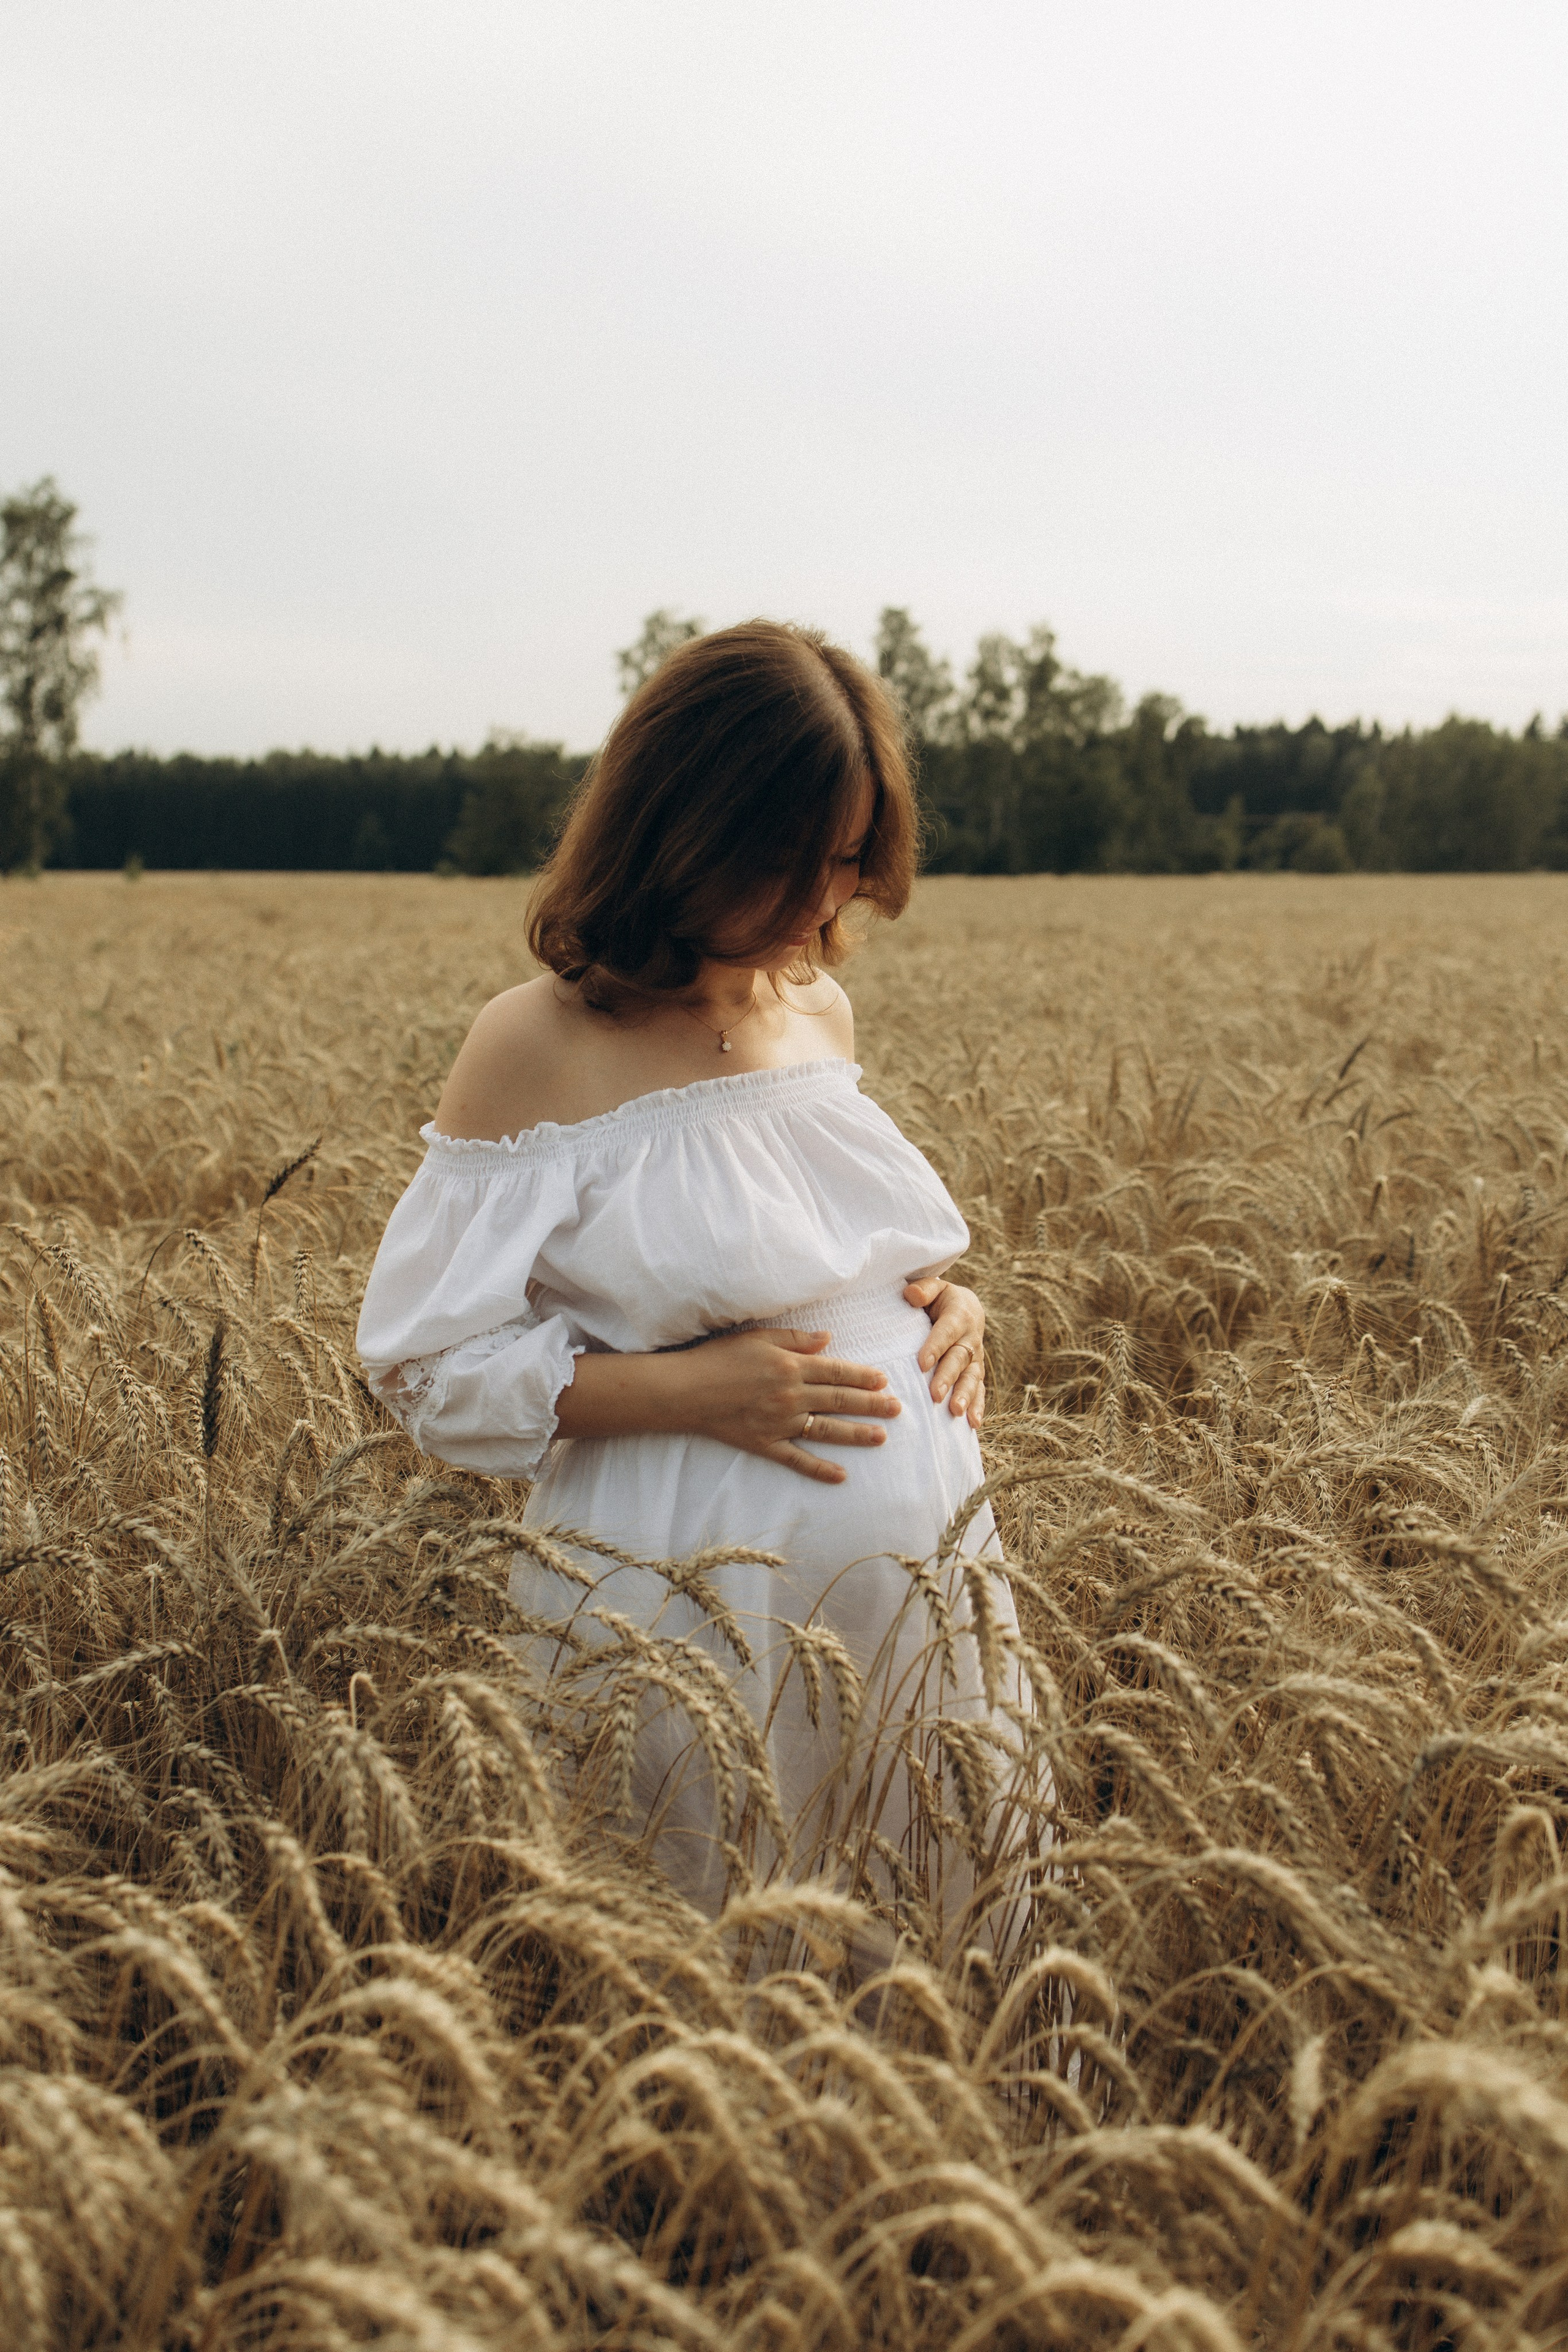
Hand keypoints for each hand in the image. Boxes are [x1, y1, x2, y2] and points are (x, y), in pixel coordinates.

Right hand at [674, 1327, 900, 1484]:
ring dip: (856, 1434)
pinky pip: (798, 1460)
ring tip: (881, 1437)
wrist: (685, 1391)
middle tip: (897, 1408)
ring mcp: (779, 1423)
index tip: (884, 1380)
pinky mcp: (765, 1444)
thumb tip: (828, 1339)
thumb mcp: (757, 1337)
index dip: (863, 1376)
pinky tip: (842, 1476)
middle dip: (872, 1404)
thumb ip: (795, 1339)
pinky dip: (820, 1469)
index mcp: (790, 1366)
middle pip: (839, 1400)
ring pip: (827, 1430)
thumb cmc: (718, 1358)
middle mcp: (790, 1395)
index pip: (836, 1371)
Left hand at [904, 1277, 985, 1427]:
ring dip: (965, 1396)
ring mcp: (976, 1357)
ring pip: (972, 1378)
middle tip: (934, 1396)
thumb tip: (910, 1295)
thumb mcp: (933, 1287)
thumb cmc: (939, 1298)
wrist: (964, 1307)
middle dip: (947, 1378)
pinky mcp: (976, 1372)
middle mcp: (971, 1338)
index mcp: (959, 1314)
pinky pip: (980, 1390)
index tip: (922, 1364)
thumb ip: (923, 1289)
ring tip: (956, 1412)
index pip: (946, 1332)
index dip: (935, 1347)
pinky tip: (973, 1424)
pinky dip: (978, 1406)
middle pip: (959, 1359)